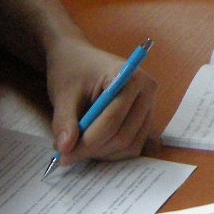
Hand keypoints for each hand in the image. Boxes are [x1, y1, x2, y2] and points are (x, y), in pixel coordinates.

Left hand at [44, 38, 157, 165]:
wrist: (79, 58)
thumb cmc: (73, 70)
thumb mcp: (63, 94)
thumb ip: (64, 121)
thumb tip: (65, 149)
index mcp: (130, 77)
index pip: (112, 119)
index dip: (88, 141)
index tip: (63, 155)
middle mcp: (147, 92)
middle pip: (123, 135)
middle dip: (94, 149)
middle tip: (67, 155)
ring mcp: (150, 107)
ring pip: (130, 145)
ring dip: (103, 153)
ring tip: (78, 148)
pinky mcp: (146, 119)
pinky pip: (133, 145)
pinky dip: (112, 152)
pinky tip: (93, 145)